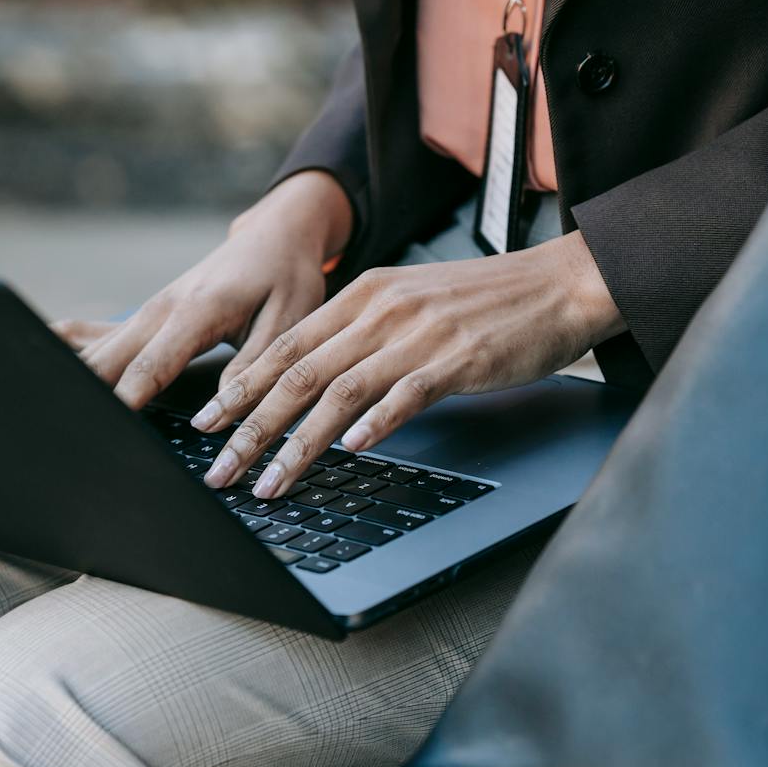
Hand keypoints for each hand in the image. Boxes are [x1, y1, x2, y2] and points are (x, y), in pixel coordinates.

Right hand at [55, 170, 352, 408]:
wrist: (273, 235)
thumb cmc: (286, 277)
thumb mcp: (288, 322)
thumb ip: (252, 369)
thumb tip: (214, 418)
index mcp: (197, 311)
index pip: (151, 366)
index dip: (123, 400)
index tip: (102, 428)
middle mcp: (162, 309)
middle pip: (108, 360)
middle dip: (81, 393)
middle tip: (55, 430)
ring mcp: (148, 310)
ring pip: (94, 349)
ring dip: (67, 376)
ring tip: (35, 406)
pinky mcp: (145, 315)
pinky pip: (95, 333)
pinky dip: (68, 350)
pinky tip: (35, 360)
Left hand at [192, 231, 623, 498]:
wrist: (562, 283)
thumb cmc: (490, 302)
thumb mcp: (413, 302)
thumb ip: (365, 332)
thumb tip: (318, 376)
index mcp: (366, 293)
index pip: (286, 344)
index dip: (241, 387)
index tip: (206, 424)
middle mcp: (383, 310)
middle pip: (298, 373)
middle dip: (249, 427)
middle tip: (218, 469)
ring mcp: (419, 334)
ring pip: (339, 392)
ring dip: (297, 444)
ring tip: (269, 483)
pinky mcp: (459, 359)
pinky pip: (406, 394)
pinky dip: (376, 423)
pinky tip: (353, 451)